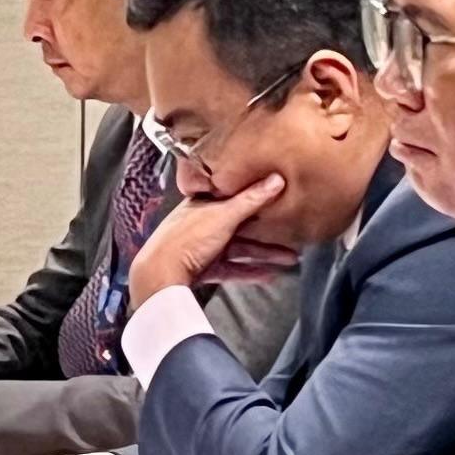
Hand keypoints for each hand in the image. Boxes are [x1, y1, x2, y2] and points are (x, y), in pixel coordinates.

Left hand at [126, 173, 288, 307]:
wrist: (160, 275)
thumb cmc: (187, 239)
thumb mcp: (223, 215)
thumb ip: (251, 199)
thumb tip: (276, 178)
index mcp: (203, 204)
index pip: (234, 198)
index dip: (257, 199)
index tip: (280, 201)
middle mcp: (202, 224)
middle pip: (241, 226)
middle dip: (269, 233)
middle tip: (294, 238)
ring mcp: (202, 247)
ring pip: (240, 249)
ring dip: (265, 254)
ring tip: (291, 259)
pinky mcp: (203, 269)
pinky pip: (232, 269)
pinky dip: (250, 272)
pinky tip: (270, 275)